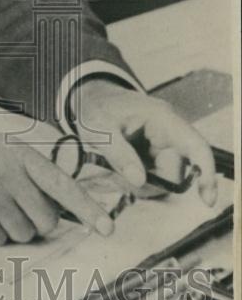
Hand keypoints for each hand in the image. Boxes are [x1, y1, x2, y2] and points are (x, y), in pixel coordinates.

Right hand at [0, 126, 115, 244]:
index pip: (63, 184)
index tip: (108, 227)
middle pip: (47, 219)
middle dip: (33, 222)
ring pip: (23, 233)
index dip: (88, 208)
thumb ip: (28, 171)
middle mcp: (8, 170)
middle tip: (7, 206)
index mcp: (19, 152)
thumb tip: (62, 207)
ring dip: (7, 227)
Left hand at [69, 78, 216, 204]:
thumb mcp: (99, 129)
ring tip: (111, 171)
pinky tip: (116, 171)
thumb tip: (139, 181)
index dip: (206, 173)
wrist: (91, 98)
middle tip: (117, 178)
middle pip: (175, 172)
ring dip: (140, 183)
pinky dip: (135, 180)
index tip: (207, 201)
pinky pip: (152, 177)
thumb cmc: (96, 108)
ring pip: (163, 179)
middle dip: (150, 183)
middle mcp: (168, 132)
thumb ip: (119, 154)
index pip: (196, 147)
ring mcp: (162, 144)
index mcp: (162, 118)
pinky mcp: (154, 154)